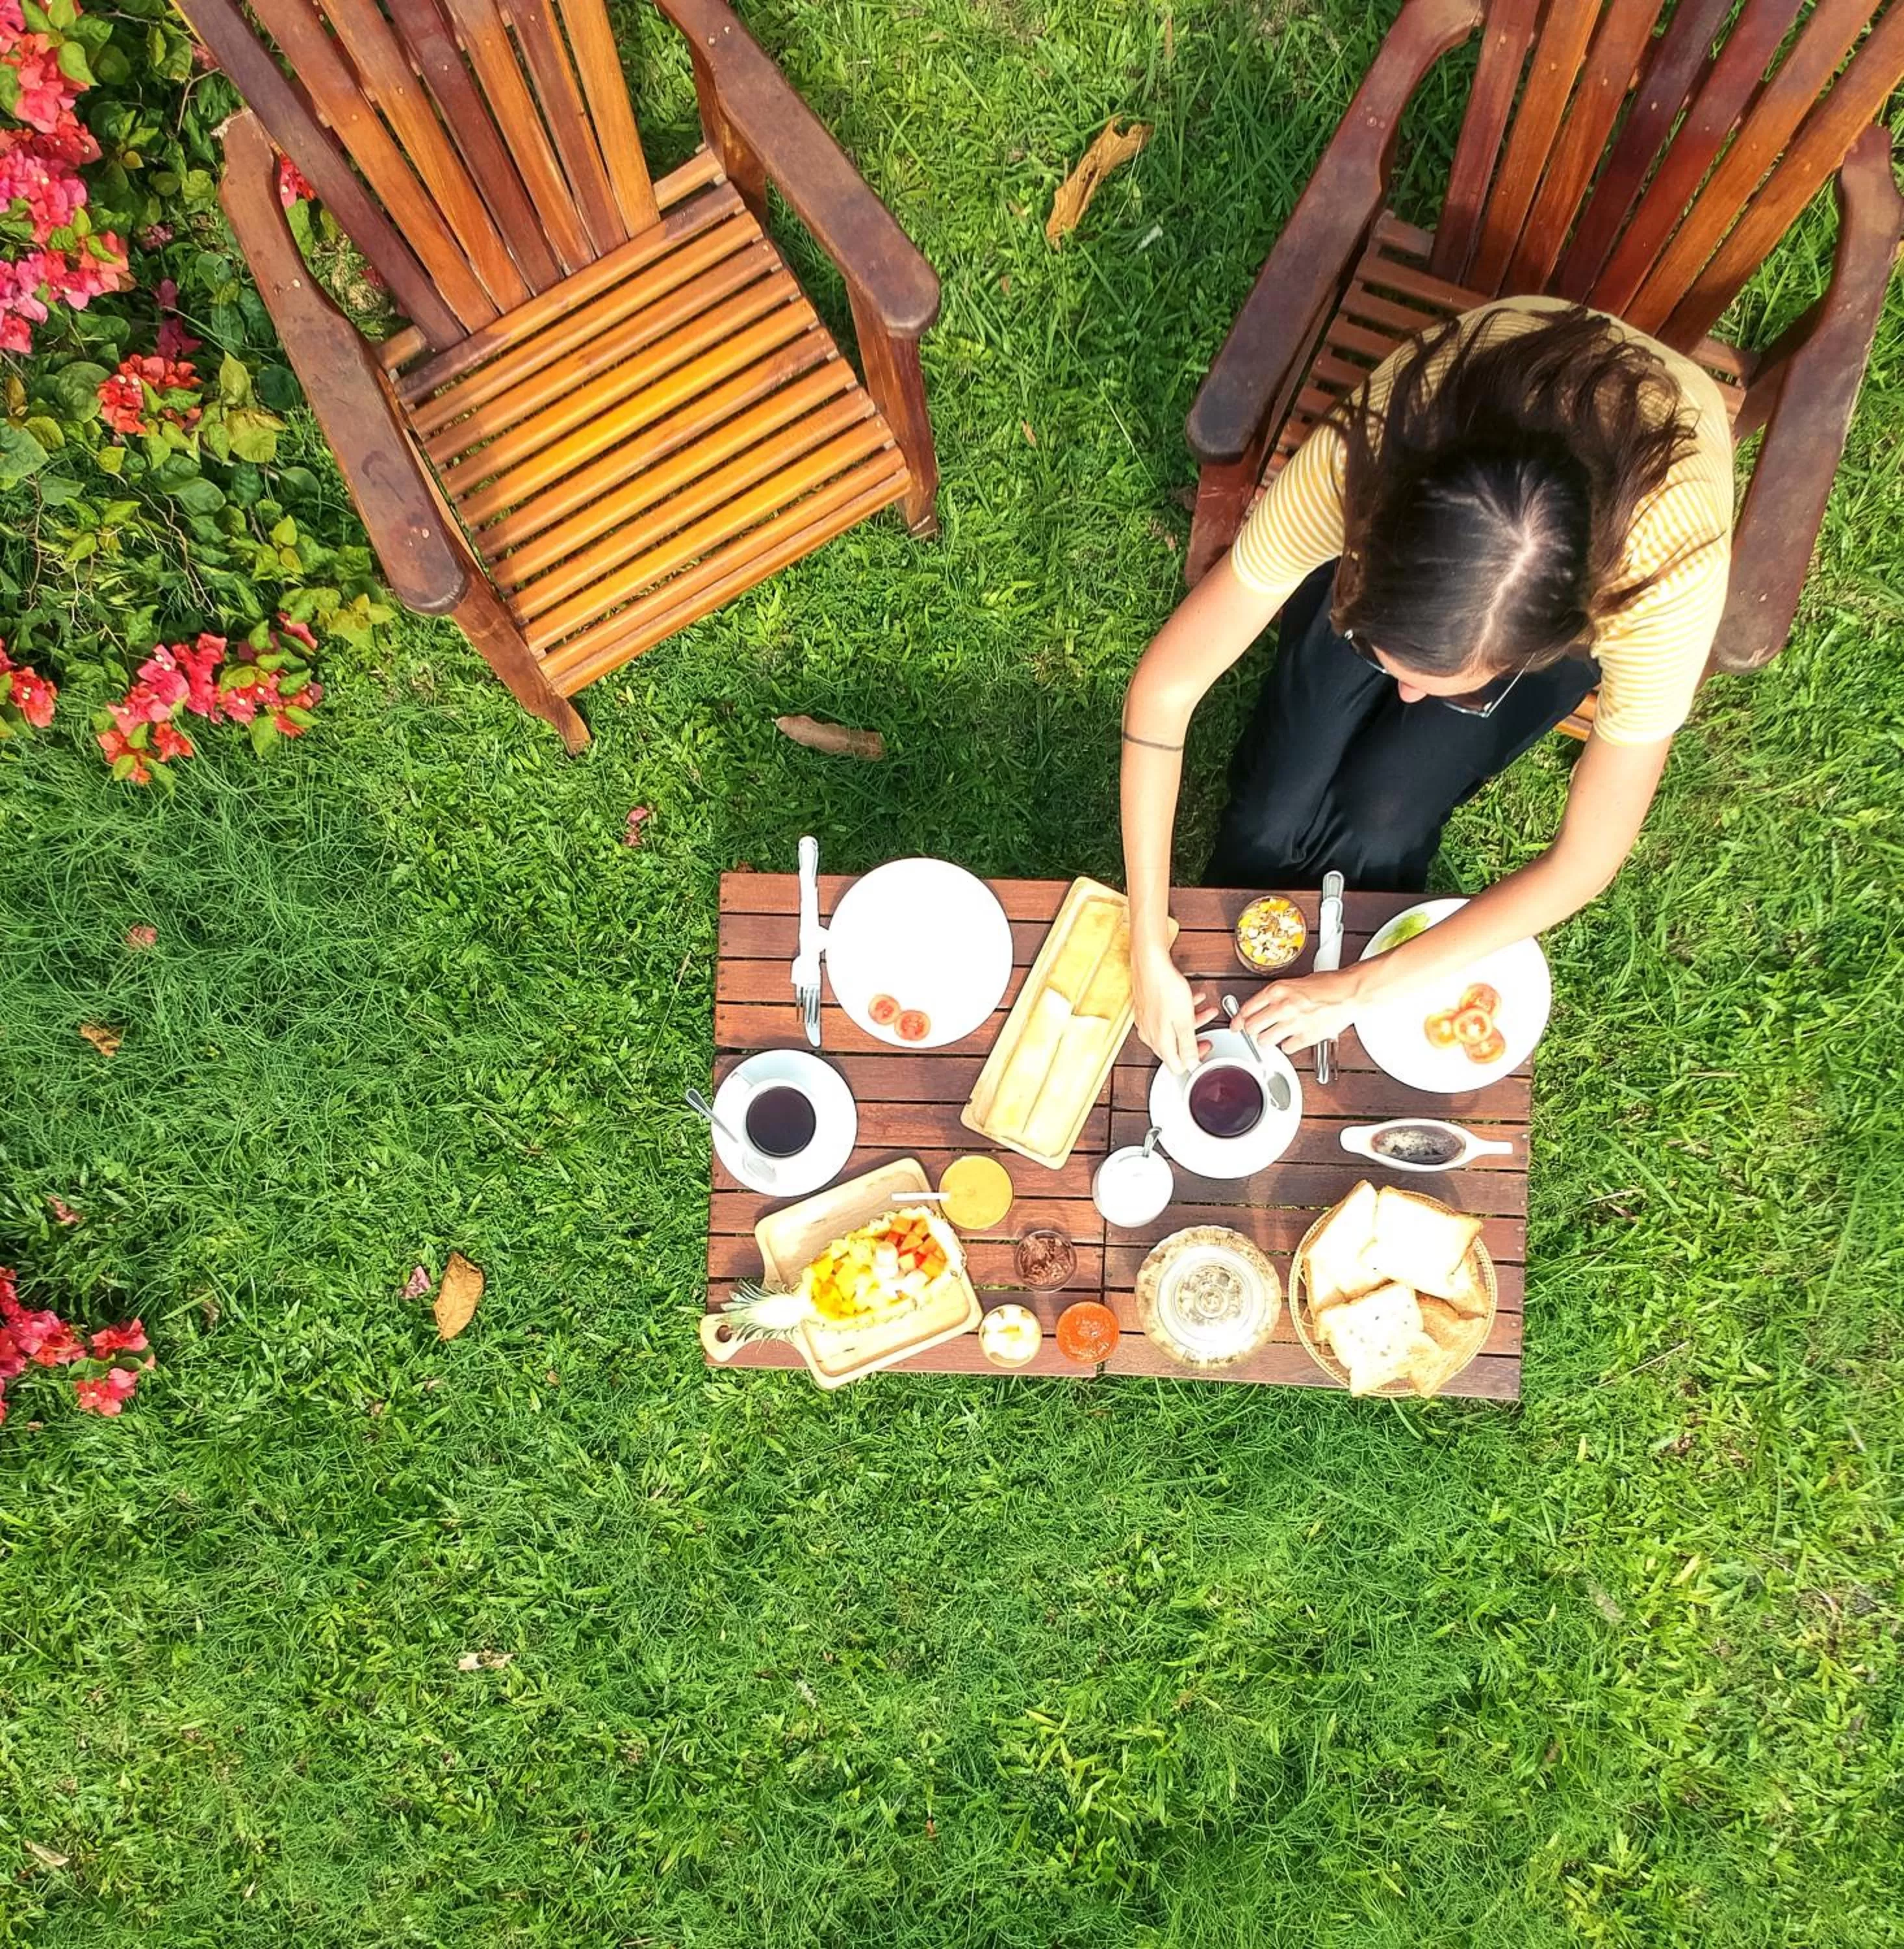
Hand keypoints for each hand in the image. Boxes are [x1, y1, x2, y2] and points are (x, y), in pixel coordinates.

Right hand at [1132, 940, 1217, 1074]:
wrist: (1150, 963)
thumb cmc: (1165, 987)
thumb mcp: (1184, 1020)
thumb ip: (1188, 1045)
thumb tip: (1191, 1065)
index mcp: (1159, 1041)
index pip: (1177, 1066)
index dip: (1194, 1060)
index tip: (1205, 1047)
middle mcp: (1149, 1034)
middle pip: (1174, 1048)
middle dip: (1195, 1039)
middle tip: (1207, 1034)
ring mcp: (1147, 1022)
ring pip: (1172, 1030)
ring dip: (1192, 1022)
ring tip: (1207, 1011)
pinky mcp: (1147, 1010)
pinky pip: (1166, 1017)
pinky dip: (1181, 1012)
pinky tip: (1192, 1000)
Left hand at [1234, 966, 1363, 1054]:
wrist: (1350, 991)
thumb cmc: (1327, 984)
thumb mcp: (1295, 982)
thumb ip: (1276, 995)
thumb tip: (1259, 1006)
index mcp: (1278, 990)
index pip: (1247, 1009)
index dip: (1238, 1020)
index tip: (1236, 1025)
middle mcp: (1283, 1006)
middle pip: (1251, 1028)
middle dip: (1252, 1031)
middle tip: (1256, 1031)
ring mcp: (1294, 1023)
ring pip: (1265, 1041)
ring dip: (1267, 1041)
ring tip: (1274, 1035)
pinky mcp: (1307, 1037)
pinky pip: (1286, 1048)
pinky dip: (1288, 1046)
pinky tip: (1293, 1038)